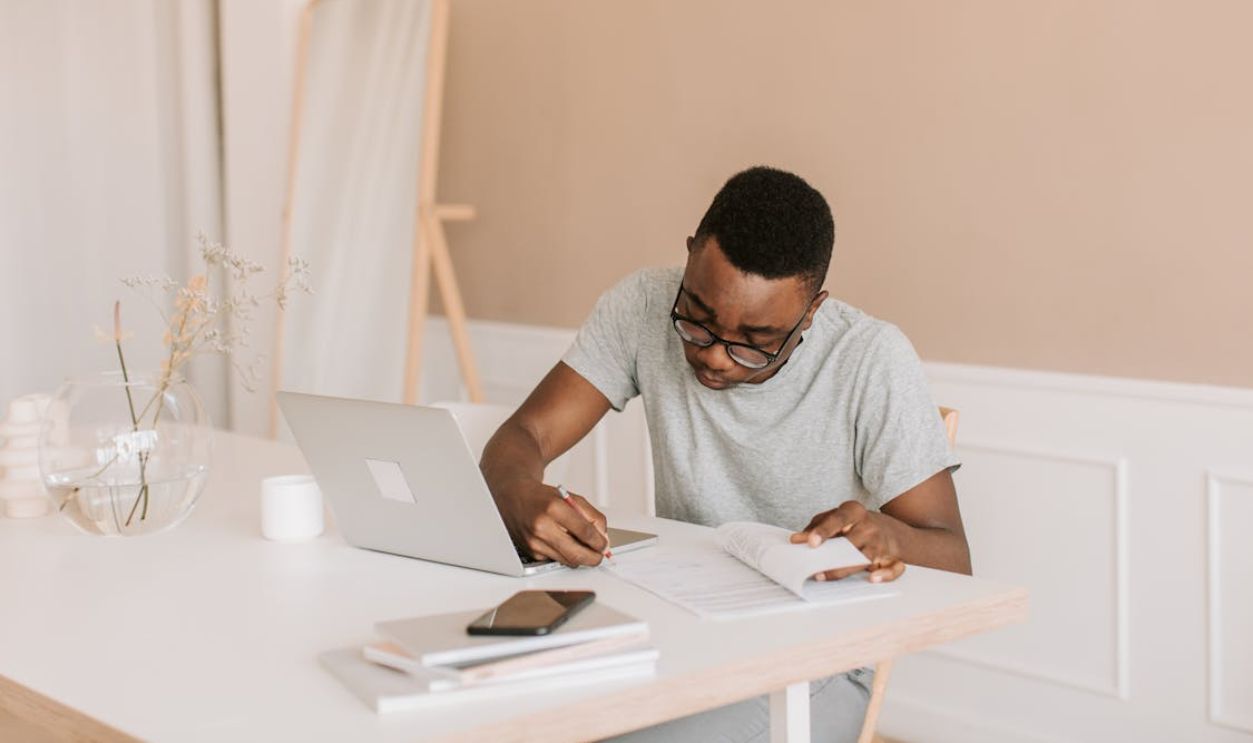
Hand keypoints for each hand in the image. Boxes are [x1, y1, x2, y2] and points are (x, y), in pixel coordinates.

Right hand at [493, 481, 608, 567]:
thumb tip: (602, 537)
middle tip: (599, 555)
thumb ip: (591, 515)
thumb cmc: (541, 497)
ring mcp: (534, 542)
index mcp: (553, 507)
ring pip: (567, 561)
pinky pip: (556, 560)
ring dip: (580, 558)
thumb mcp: (570, 498)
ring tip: (583, 547)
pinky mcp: (531, 552)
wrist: (514, 497)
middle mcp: (541, 526)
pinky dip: (564, 555)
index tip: (604, 544)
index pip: (585, 532)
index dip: (599, 542)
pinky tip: (562, 543)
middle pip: (576, 554)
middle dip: (593, 558)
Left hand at [790, 500, 904, 583]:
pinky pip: (894, 568)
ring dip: (844, 569)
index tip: (811, 542)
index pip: (838, 519)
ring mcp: (882, 543)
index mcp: (854, 511)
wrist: (886, 528)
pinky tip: (872, 578)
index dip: (824, 530)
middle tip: (812, 567)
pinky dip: (886, 575)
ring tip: (823, 576)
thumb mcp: (834, 517)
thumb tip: (797, 540)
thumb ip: (815, 526)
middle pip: (850, 543)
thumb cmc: (852, 524)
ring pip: (865, 558)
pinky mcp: (892, 558)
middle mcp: (869, 526)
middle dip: (831, 556)